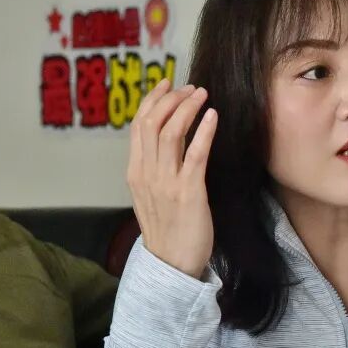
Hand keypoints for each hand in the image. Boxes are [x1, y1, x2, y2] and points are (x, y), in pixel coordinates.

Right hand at [127, 79, 217, 277]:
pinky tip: (213, 116)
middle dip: (170, 99)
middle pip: (151, 123)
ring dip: (187, 108)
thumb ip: (154, 169)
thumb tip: (167, 142)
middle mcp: (146, 173)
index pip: (138, 126)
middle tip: (190, 87)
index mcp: (135, 172)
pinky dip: (203, 131)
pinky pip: (195, 154)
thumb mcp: (151, 195)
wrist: (172, 263)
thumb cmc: (168, 229)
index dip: (152, 100)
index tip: (166, 84)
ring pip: (170, 133)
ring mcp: (166, 182)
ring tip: (201, 95)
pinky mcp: (188, 192)